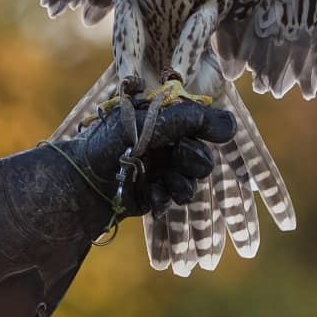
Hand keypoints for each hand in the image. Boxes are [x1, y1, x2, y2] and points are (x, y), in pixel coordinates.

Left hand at [68, 101, 236, 217]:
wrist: (84, 181)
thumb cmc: (112, 143)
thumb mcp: (152, 123)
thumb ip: (191, 120)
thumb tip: (232, 125)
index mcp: (165, 119)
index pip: (201, 122)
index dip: (208, 129)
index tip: (212, 133)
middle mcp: (166, 143)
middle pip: (203, 155)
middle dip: (194, 159)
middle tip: (178, 156)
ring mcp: (162, 168)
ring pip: (194, 179)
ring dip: (183, 181)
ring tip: (165, 181)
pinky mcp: (157, 192)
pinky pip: (177, 197)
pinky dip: (166, 196)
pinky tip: (151, 192)